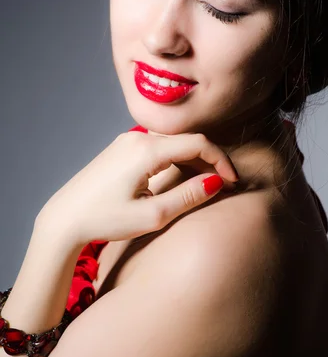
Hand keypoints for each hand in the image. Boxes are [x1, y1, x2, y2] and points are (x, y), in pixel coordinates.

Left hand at [35, 131, 238, 248]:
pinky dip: (176, 159)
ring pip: (173, 143)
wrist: (64, 219)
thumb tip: (216, 182)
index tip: (233, 182)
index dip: (221, 161)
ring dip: (193, 160)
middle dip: (209, 160)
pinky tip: (180, 179)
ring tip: (204, 185)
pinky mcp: (121, 148)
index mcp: (145, 150)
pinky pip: (158, 146)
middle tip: (223, 186)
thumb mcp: (152, 216)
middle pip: (187, 140)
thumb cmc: (104, 219)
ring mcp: (127, 140)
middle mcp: (136, 137)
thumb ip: (188, 197)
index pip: (198, 144)